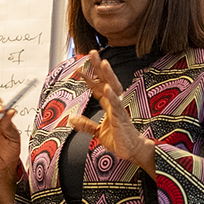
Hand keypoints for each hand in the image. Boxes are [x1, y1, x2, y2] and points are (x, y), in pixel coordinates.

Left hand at [70, 50, 155, 177]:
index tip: (78, 70)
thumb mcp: (97, 132)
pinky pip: (117, 105)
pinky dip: (112, 96)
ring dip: (108, 75)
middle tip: (92, 52)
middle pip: (106, 80)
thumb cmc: (118, 139)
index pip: (97, 87)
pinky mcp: (121, 118)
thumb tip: (71, 119)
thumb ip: (85, 125)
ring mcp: (118, 109)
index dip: (88, 78)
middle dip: (99, 67)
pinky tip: (107, 88)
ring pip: (113, 87)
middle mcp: (114, 103)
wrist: (132, 151)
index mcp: (108, 105)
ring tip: (103, 62)